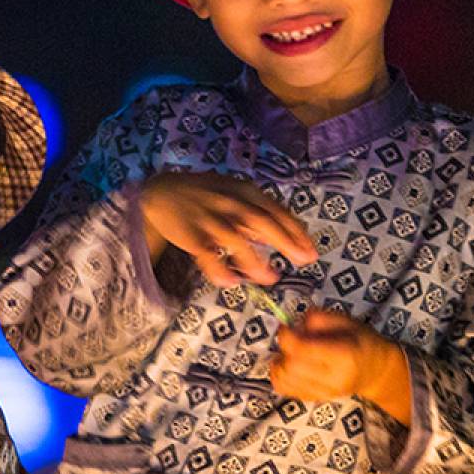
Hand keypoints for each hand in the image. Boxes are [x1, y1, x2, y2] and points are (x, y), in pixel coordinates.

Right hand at [138, 172, 315, 286]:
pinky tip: (232, 282)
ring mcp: (211, 218)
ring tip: (270, 278)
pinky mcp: (192, 235)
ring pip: (237, 240)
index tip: (311, 251)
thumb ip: (257, 215)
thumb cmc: (204, 196)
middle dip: (287, 242)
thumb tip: (283, 238)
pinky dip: (221, 271)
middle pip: (263, 222)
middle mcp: (230, 202)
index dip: (296, 232)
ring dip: (256, 262)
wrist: (161, 193)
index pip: (277, 211)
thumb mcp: (234, 195)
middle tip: (304, 261)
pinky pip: (209, 256)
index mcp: (244, 191)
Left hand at [271, 307, 411, 421]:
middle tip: (291, 339)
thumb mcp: (346, 320)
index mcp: (343, 355)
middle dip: (283, 350)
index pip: (302, 350)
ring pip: (284, 380)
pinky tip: (288, 366)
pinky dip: (280, 376)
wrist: (376, 371)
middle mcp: (333, 379)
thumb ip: (318, 318)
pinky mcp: (316, 399)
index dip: (286, 336)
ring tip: (288, 353)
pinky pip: (284, 390)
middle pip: (290, 367)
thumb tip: (293, 325)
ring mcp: (324, 393)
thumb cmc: (361, 341)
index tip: (286, 327)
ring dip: (278, 364)